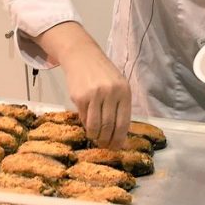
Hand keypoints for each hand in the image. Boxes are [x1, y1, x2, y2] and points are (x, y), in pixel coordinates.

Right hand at [37, 23, 130, 148]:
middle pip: (109, 126)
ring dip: (95, 135)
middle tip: (105, 146)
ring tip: (95, 138)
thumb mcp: (117, 84)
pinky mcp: (80, 97)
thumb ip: (120, 105)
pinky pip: (83, 118)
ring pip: (95, 125)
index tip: (117, 147)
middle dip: (107, 140)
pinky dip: (85, 125)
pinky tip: (87, 125)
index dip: (120, 138)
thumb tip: (119, 133)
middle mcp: (111, 93)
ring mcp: (95, 95)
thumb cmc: (103, 73)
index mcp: (124, 91)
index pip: (124, 122)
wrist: (82, 56)